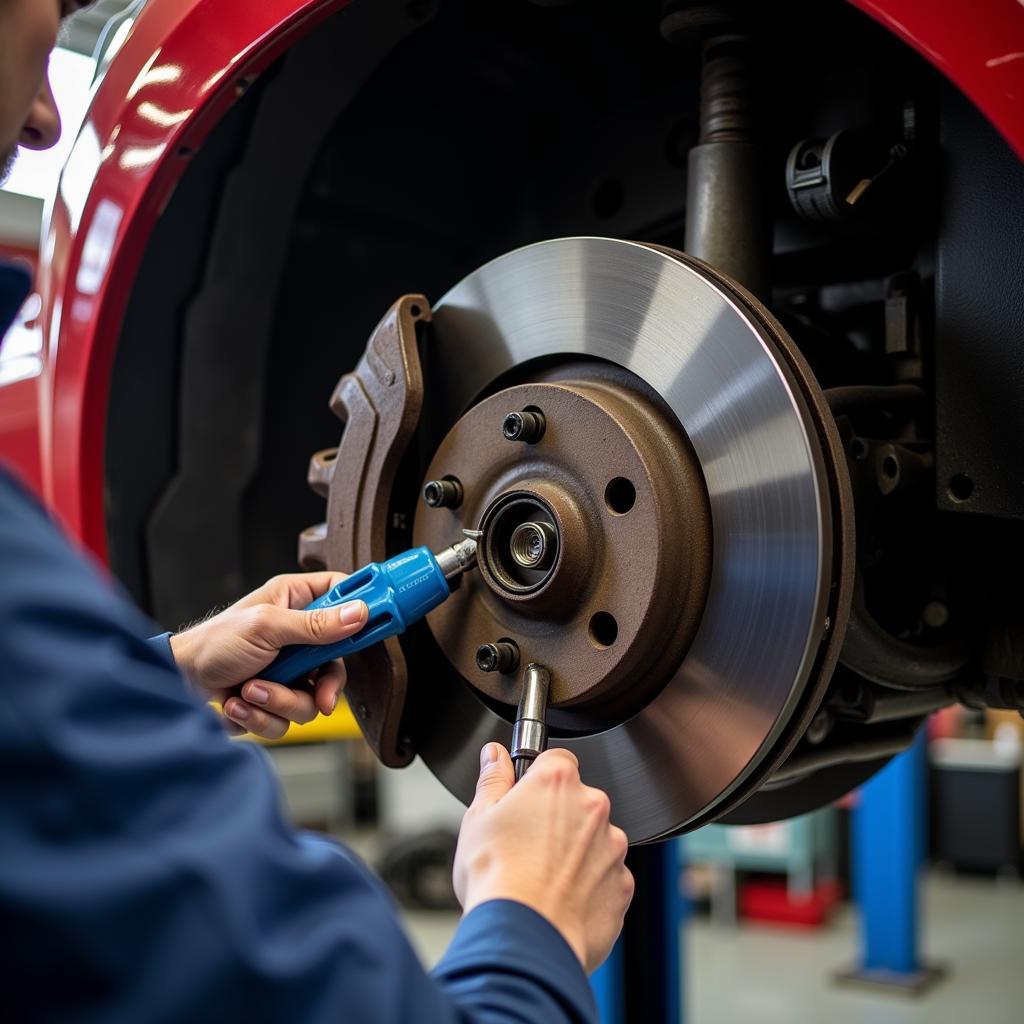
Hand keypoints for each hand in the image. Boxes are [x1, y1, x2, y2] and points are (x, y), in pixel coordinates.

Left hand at [169, 572, 367, 739]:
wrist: (177, 684)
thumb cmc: (213, 643)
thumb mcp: (267, 627)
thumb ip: (315, 624)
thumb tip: (357, 614)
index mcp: (297, 601)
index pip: (344, 595)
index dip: (364, 608)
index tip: (381, 620)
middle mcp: (297, 635)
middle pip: (338, 663)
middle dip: (320, 686)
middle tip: (319, 695)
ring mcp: (288, 670)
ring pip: (313, 699)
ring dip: (279, 702)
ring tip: (250, 691)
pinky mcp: (275, 699)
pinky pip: (288, 718)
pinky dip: (261, 716)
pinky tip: (238, 703)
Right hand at [453, 744, 632, 972]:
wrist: (522, 938)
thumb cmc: (497, 878)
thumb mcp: (478, 818)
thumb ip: (493, 779)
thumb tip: (494, 756)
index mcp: (558, 782)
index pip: (558, 759)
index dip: (540, 779)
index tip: (528, 797)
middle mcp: (593, 807)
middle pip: (578, 802)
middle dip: (559, 819)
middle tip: (528, 846)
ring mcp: (613, 847)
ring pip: (595, 841)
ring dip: (576, 853)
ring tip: (542, 879)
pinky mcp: (623, 885)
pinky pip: (607, 877)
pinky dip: (590, 886)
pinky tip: (561, 899)